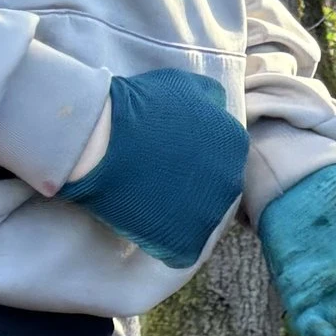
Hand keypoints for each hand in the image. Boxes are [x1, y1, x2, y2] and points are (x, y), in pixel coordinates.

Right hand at [54, 69, 246, 266]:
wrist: (101, 137)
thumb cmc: (135, 105)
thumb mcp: (183, 85)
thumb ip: (208, 98)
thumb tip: (217, 105)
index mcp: (235, 143)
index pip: (221, 161)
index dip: (192, 164)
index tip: (168, 162)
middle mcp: (232, 180)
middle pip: (214, 193)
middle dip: (190, 190)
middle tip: (156, 183)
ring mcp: (211, 214)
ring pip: (198, 222)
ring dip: (177, 216)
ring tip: (146, 203)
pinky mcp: (187, 242)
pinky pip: (180, 250)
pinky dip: (162, 242)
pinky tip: (142, 225)